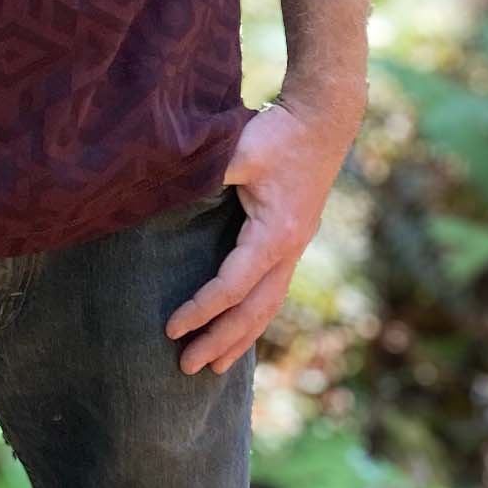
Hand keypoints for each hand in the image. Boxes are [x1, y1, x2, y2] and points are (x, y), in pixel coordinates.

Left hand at [164, 89, 361, 375]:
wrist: (323, 119)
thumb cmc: (277, 133)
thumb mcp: (240, 148)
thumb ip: (207, 173)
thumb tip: (164, 190)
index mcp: (274, 234)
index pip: (233, 287)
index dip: (201, 310)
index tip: (171, 329)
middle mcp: (289, 250)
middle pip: (254, 311)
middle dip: (220, 341)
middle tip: (185, 368)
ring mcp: (295, 248)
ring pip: (268, 307)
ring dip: (240, 338)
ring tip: (213, 367)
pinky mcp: (292, 240)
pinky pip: (272, 290)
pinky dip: (254, 316)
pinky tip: (239, 330)